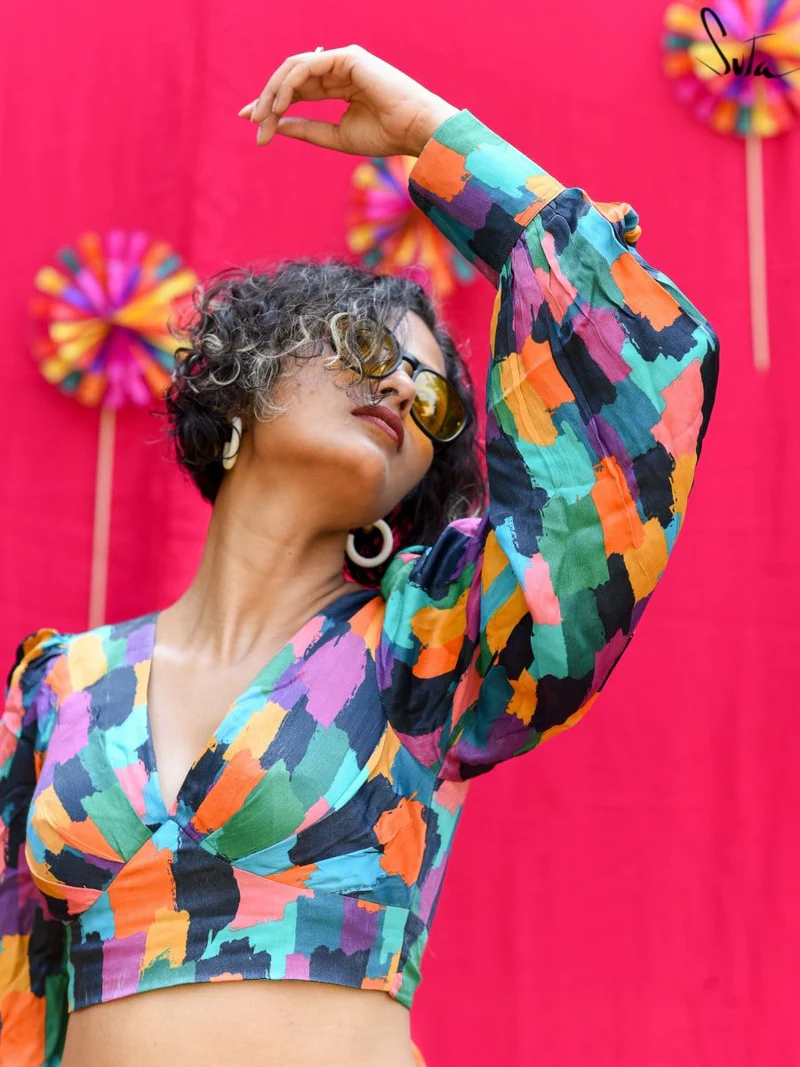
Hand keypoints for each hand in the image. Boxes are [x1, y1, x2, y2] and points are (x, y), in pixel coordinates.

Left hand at [237, 45, 458, 157]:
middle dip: (267, 100)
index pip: (297, 90)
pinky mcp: (346, 57)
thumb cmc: (385, 136)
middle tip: (252, 123)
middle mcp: (338, 69)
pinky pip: (306, 67)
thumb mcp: (336, 136)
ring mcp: (341, 60)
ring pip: (293, 69)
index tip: (252, 123)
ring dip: (273, 93)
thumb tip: (277, 126)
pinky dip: (289, 86)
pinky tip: (280, 107)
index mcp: (338, 85)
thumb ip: (307, 129)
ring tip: (262, 118)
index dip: (271, 104)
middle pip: (290, 79)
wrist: (415, 131)